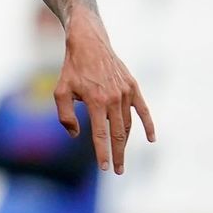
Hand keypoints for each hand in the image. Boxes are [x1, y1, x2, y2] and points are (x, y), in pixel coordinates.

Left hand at [57, 13, 154, 173]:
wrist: (89, 42)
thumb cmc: (72, 68)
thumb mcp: (60, 91)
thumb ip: (65, 116)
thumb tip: (76, 135)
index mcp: (95, 101)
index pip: (101, 135)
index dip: (103, 154)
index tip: (105, 168)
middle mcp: (113, 98)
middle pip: (117, 134)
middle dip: (118, 155)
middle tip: (118, 170)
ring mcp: (125, 92)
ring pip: (128, 124)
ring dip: (126, 142)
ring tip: (121, 156)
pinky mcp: (132, 86)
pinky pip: (143, 110)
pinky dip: (148, 125)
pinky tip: (151, 139)